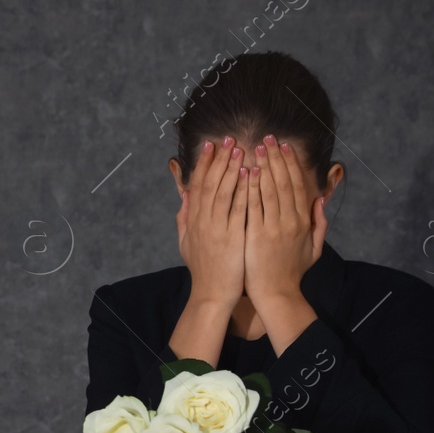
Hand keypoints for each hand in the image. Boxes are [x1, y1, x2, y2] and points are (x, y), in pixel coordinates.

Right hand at [175, 136, 246, 307]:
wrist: (211, 294)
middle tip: (227, 139)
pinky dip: (243, 189)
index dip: (203, 164)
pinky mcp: (232, 237)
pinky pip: (238, 208)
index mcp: (193, 221)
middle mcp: (202, 221)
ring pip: (222, 191)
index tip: (210, 146)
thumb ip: (185, 218)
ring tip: (239, 148)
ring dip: (231, 168)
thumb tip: (184, 197)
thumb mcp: (186, 243)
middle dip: (219, 159)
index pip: (197, 186)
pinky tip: (249, 174)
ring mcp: (216, 229)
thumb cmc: (203, 270)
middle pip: (209, 183)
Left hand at [243, 135, 326, 300]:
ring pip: (269, 190)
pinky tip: (246, 172)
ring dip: (263, 167)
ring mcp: (273, 228)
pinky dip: (250, 188)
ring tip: (256, 148)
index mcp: (303, 222)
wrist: (276, 294)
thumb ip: (319, 224)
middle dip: (275, 158)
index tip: (283, 147)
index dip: (290, 164)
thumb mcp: (314, 249)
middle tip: (268, 138)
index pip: (297, 186)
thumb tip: (320, 200)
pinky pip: (253, 206)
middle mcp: (290, 221)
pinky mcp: (256, 235)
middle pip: (283, 183)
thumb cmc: (292, 272)